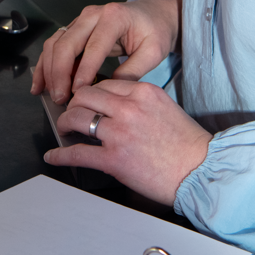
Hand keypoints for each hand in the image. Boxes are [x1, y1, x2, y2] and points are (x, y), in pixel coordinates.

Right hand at [30, 0, 181, 104]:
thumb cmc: (155, 31)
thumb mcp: (153, 52)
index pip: (93, 46)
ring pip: (55, 43)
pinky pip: (55, 45)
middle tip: (61, 99)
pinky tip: (41, 84)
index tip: (78, 93)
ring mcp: (81, 20)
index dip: (83, 71)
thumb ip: (132, 71)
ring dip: (49, 70)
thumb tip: (108, 93)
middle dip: (60, 73)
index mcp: (113, 17)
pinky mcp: (75, 28)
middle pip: (66, 43)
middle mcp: (93, 15)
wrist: (155, 14)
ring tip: (50, 95)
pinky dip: (46, 64)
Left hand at [44, 79, 211, 204]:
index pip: (105, 83)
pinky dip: (60, 154)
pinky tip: (53, 156)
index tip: (86, 100)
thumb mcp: (165, 108)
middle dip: (73, 103)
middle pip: (85, 95)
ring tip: (64, 130)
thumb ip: (140, 102)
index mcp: (143, 92)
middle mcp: (128, 108)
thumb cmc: (188, 144)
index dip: (90, 92)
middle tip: (71, 113)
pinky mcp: (114, 159)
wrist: (200, 170)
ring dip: (65, 123)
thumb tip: (117, 107)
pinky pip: (77, 152)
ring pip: (77, 118)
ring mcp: (119, 133)